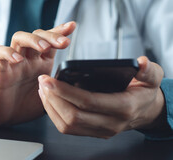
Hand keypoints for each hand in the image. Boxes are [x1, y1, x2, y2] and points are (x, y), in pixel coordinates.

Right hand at [0, 22, 75, 125]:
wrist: (5, 118)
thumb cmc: (25, 106)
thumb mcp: (50, 97)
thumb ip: (61, 88)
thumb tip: (80, 86)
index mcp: (41, 63)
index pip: (50, 41)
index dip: (60, 31)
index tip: (72, 26)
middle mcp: (28, 59)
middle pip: (36, 34)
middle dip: (51, 35)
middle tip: (64, 42)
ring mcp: (13, 62)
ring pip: (19, 38)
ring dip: (33, 39)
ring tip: (44, 47)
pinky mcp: (0, 70)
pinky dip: (7, 52)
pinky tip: (18, 59)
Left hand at [38, 56, 165, 138]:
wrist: (147, 111)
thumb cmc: (145, 91)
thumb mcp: (152, 78)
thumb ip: (148, 70)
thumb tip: (140, 63)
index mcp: (123, 107)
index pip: (88, 102)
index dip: (66, 91)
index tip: (50, 80)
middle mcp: (111, 123)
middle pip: (73, 116)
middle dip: (53, 98)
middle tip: (42, 81)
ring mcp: (100, 130)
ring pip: (67, 125)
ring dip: (50, 107)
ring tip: (43, 88)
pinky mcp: (92, 132)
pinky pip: (68, 128)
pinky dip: (54, 114)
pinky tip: (48, 99)